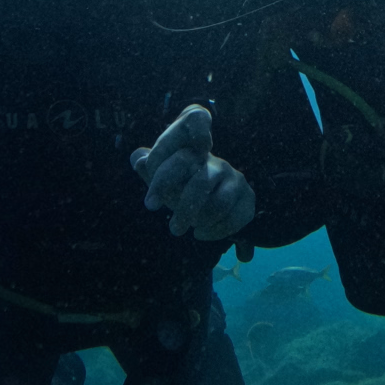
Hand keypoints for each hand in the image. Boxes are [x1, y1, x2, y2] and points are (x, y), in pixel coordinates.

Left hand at [131, 105, 255, 240]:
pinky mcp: (247, 197)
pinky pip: (235, 217)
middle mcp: (215, 162)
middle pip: (201, 183)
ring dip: (203, 221)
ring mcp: (234, 178)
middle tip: (174, 230)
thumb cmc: (179, 184)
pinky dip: (218, 231)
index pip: (183, 151)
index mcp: (191, 152)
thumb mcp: (161, 177)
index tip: (150, 204)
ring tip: (192, 229)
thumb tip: (137, 159)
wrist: (210, 198)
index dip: (171, 170)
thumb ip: (149, 168)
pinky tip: (204, 233)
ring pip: (220, 203)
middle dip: (185, 210)